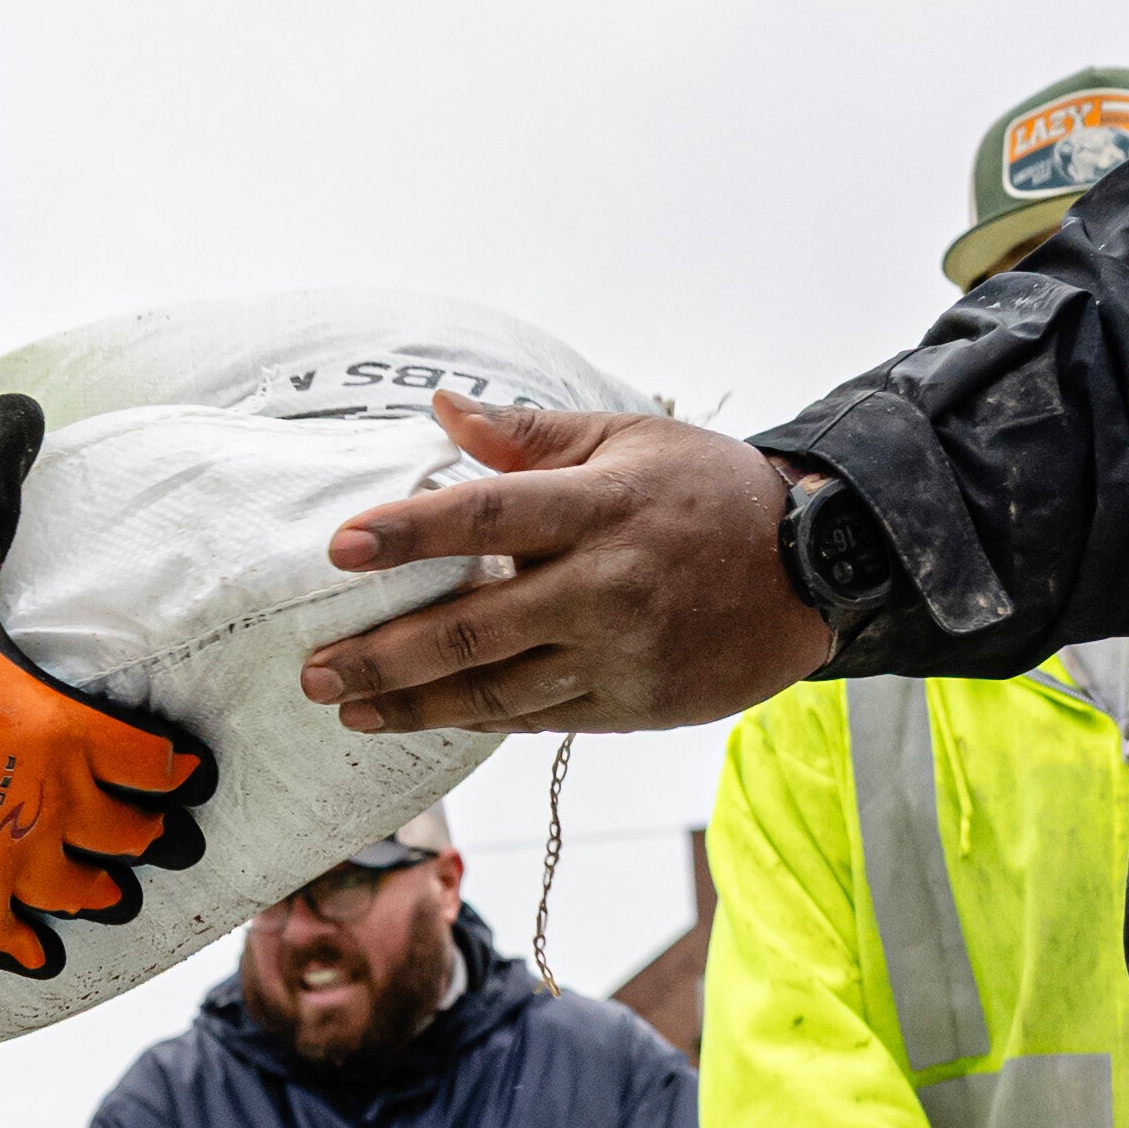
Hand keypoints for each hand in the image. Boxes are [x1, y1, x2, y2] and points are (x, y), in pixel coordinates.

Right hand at [0, 399, 210, 974]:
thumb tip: (19, 406)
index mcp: (67, 732)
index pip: (154, 764)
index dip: (178, 772)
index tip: (191, 776)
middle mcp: (53, 810)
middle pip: (132, 836)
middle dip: (154, 837)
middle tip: (170, 841)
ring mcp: (4, 865)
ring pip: (82, 896)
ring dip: (104, 895)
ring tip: (115, 895)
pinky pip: (9, 942)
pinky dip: (30, 947)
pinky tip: (41, 952)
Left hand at [299, 399, 840, 738]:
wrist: (812, 567)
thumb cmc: (707, 491)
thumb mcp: (627, 439)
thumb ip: (529, 435)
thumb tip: (440, 409)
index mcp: (599, 507)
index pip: (485, 514)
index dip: (409, 532)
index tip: (340, 547)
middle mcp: (606, 585)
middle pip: (471, 626)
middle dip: (382, 654)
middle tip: (315, 669)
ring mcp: (621, 652)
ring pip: (496, 689)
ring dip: (412, 704)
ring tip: (349, 709)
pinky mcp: (636, 702)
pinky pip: (539, 717)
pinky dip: (476, 718)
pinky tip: (424, 718)